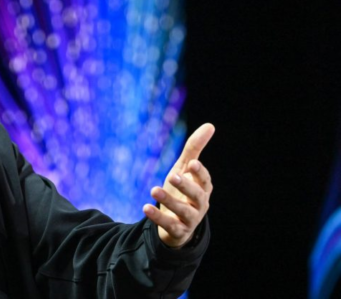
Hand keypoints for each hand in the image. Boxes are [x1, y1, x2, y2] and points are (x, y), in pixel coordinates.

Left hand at [143, 123, 214, 248]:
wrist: (177, 224)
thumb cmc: (182, 191)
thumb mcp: (185, 170)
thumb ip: (194, 149)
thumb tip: (210, 125)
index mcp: (203, 188)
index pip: (205, 180)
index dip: (199, 173)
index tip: (191, 163)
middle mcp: (200, 204)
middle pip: (197, 196)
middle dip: (186, 186)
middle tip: (172, 175)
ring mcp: (190, 219)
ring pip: (183, 211)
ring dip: (169, 201)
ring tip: (153, 189)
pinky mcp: (177, 231)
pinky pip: (169, 225)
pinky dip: (157, 217)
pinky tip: (145, 207)